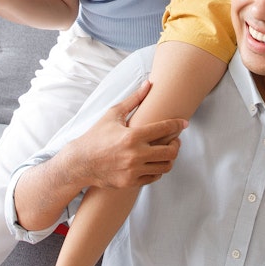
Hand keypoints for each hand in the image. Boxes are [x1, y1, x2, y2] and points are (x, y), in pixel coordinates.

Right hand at [68, 80, 186, 188]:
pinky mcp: (130, 182)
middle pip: (170, 151)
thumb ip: (134, 99)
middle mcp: (135, 154)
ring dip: (169, 157)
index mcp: (132, 136)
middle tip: (175, 139)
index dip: (178, 124)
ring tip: (165, 150)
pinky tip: (155, 161)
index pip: (164, 128)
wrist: (80, 162)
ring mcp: (133, 170)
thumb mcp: (113, 114)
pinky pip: (154, 177)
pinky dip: (158, 169)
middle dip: (176, 144)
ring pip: (165, 166)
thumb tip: (149, 83)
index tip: (184, 123)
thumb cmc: (96, 136)